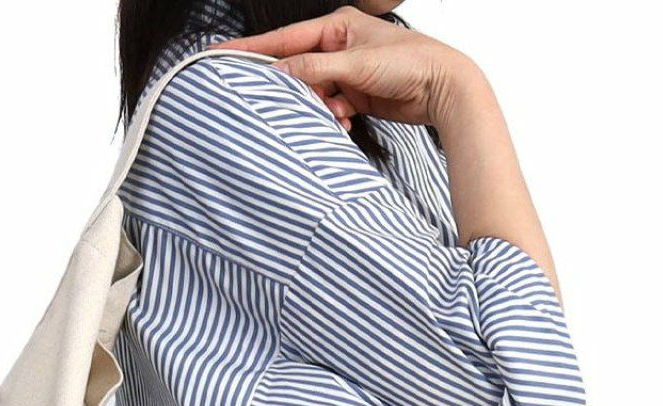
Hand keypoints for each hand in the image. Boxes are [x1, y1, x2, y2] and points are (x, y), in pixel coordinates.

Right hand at [219, 6, 477, 132]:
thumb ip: (314, 68)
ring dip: (318, 107)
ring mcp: (347, 72)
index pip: (283, 39)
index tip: (220, 55)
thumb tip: (279, 73)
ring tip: (336, 112)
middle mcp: (338, 46)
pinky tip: (346, 121)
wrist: (443, 88)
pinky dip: (334, 117)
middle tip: (277, 103)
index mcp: (336, 27)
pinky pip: (331, 108)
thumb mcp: (355, 64)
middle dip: (293, 88)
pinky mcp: (356, 95)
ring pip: (314, 92)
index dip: (251, 49)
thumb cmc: (408, 63)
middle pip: (297, 68)